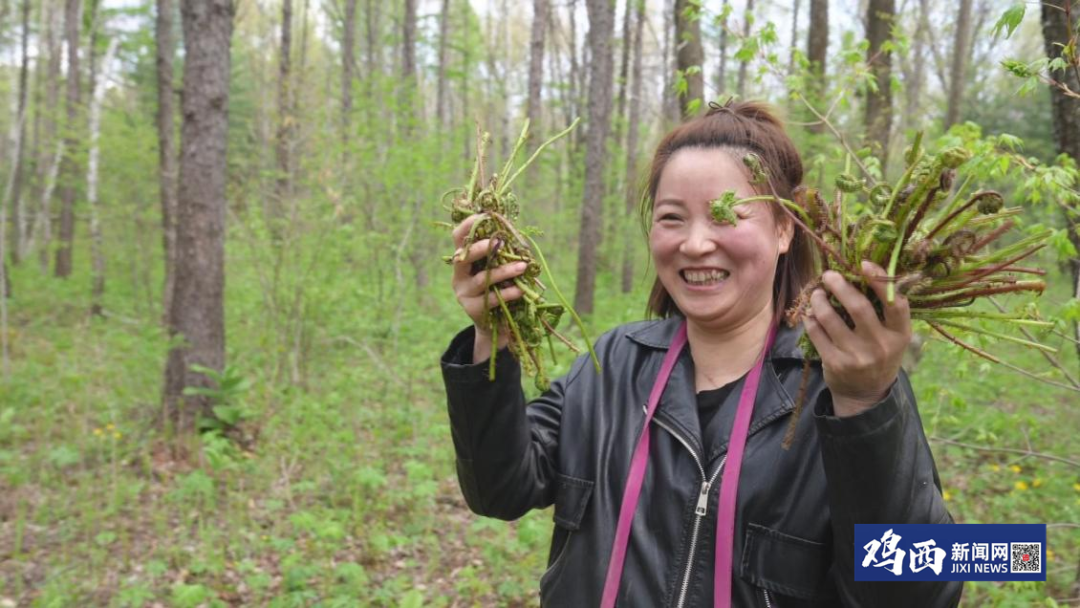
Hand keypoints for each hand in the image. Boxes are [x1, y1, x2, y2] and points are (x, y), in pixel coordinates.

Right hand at [451, 215, 527, 361]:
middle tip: (500, 242)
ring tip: (522, 266)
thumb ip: (501, 251)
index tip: (485, 215)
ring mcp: (464, 293)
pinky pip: (492, 299)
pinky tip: (520, 290)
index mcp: (464, 259)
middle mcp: (459, 275)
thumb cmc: (499, 289)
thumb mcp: (498, 268)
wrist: (495, 325)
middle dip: (482, 248)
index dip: (468, 225)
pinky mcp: (473, 309)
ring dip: (504, 271)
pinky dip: (508, 293)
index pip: (458, 238)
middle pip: (463, 257)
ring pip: (482, 279)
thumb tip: (515, 229)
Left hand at [802, 261, 911, 416]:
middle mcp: (881, 345)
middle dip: (840, 286)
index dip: (880, 280)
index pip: (895, 303)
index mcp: (900, 334)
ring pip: (831, 318)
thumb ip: (884, 310)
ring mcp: (857, 356)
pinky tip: (810, 313)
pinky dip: (810, 319)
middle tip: (829, 275)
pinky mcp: (835, 363)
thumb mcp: (892, 335)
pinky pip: (816, 333)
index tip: (863, 264)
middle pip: (859, 307)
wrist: (866, 392)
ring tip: (817, 294)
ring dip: (819, 301)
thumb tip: (862, 270)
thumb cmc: (880, 353)